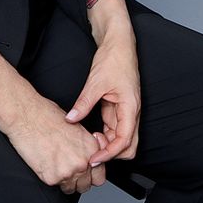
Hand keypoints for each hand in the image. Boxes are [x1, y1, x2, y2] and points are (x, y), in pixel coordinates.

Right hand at [5, 94, 107, 194]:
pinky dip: (51, 178)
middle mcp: (82, 162)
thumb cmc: (47, 115)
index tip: (84, 170)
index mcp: (91, 148)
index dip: (91, 173)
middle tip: (68, 169)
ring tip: (56, 165)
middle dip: (79, 180)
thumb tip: (88, 157)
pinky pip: (56, 186)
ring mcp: (67, 172)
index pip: (100, 175)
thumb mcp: (75, 126)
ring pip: (71, 189)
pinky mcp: (51, 178)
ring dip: (66, 182)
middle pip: (87, 185)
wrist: (26, 115)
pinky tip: (46, 163)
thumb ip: (86, 146)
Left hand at [64, 27, 140, 165]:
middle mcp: (131, 112)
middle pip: (128, 146)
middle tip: (92, 152)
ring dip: (107, 145)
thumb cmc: (114, 59)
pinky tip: (91, 134)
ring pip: (120, 139)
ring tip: (89, 142)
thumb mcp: (96, 82)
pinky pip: (113, 128)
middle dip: (112, 153)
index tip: (94, 158)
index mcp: (131, 107)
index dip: (110, 153)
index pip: (125, 141)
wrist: (119, 44)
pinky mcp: (117, 107)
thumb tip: (71, 119)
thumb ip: (84, 102)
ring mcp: (125, 111)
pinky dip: (105, 135)